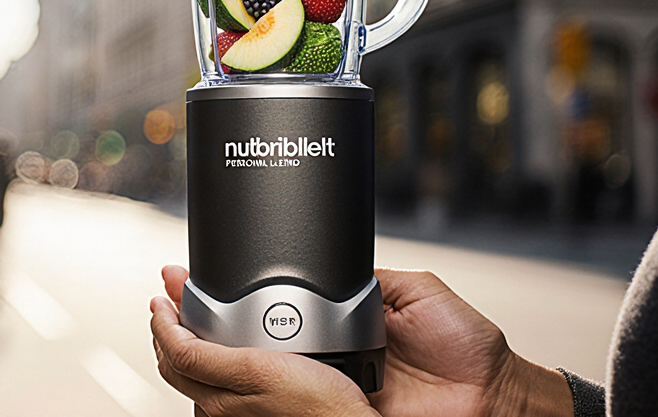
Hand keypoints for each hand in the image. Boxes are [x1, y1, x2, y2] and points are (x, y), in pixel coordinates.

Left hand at [151, 265, 376, 416]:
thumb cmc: (315, 406)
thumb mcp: (253, 369)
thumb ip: (203, 357)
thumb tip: (168, 335)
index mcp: (215, 398)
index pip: (173, 353)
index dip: (162, 321)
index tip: (161, 299)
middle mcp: (221, 407)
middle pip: (181, 361)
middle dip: (170, 326)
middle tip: (169, 300)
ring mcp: (238, 407)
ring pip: (201, 369)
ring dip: (191, 338)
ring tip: (191, 316)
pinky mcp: (257, 404)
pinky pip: (225, 377)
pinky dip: (217, 353)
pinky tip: (229, 341)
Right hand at [151, 266, 572, 416]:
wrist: (494, 394)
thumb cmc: (464, 347)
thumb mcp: (410, 290)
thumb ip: (362, 276)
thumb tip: (319, 255)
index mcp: (333, 327)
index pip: (267, 311)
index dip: (224, 297)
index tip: (185, 276)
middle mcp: (320, 361)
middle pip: (241, 343)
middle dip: (193, 317)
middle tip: (163, 290)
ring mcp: (320, 392)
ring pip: (242, 376)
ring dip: (200, 347)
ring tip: (166, 317)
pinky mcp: (327, 415)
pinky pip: (276, 408)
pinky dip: (240, 390)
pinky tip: (207, 358)